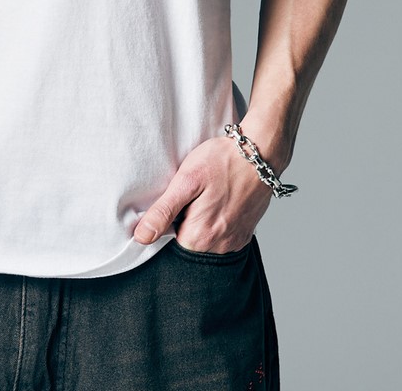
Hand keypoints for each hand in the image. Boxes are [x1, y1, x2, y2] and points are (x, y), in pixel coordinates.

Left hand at [133, 136, 272, 252]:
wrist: (261, 154)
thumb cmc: (222, 162)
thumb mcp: (187, 180)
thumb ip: (163, 211)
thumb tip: (141, 237)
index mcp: (199, 237)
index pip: (167, 243)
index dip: (165, 222)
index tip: (172, 203)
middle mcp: (218, 248)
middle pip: (187, 243)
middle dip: (182, 223)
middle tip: (190, 196)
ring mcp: (233, 243)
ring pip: (204, 241)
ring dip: (200, 223)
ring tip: (205, 197)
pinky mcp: (244, 235)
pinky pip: (221, 237)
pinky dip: (216, 223)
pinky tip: (217, 202)